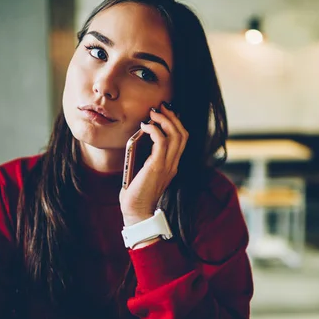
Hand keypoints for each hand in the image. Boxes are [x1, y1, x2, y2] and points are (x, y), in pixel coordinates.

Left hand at [120, 102, 187, 226]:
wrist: (136, 211)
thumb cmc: (136, 192)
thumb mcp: (143, 170)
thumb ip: (146, 156)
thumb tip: (139, 137)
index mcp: (172, 164)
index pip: (182, 139)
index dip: (176, 122)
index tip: (164, 112)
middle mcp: (174, 163)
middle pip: (182, 133)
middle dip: (172, 116)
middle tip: (160, 107)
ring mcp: (168, 165)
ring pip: (176, 135)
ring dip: (164, 120)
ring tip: (153, 113)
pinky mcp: (158, 166)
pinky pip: (162, 141)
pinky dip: (154, 130)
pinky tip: (145, 127)